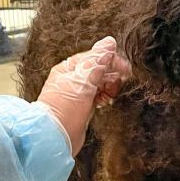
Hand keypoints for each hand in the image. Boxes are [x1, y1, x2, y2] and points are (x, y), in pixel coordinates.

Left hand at [37, 37, 131, 155]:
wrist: (54, 137)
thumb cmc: (63, 109)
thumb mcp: (83, 80)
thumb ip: (97, 62)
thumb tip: (109, 43)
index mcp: (69, 68)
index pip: (94, 57)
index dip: (111, 60)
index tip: (125, 68)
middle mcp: (72, 79)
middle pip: (98, 69)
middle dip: (112, 74)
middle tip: (123, 81)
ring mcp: (77, 93)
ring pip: (99, 83)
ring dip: (109, 86)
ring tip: (114, 93)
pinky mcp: (82, 107)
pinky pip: (97, 96)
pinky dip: (105, 96)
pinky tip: (108, 100)